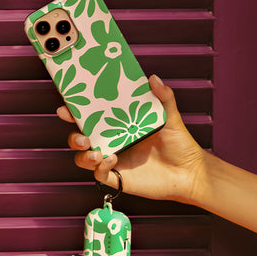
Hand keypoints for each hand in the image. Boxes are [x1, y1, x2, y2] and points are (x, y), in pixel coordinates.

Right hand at [57, 74, 209, 204]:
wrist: (190, 172)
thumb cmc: (179, 143)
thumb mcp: (171, 117)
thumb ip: (164, 97)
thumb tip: (153, 78)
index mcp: (118, 125)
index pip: (91, 117)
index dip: (75, 112)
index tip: (66, 106)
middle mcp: (111, 141)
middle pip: (80, 137)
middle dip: (74, 135)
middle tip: (81, 134)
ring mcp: (113, 160)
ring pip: (84, 158)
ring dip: (83, 154)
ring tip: (96, 151)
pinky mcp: (118, 178)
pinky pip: (99, 175)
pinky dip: (100, 168)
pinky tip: (111, 160)